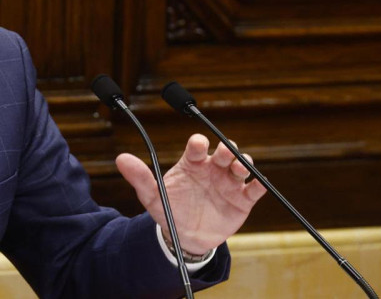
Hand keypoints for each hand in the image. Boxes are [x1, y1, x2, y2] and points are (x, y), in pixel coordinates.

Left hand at [116, 134, 266, 254]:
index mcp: (192, 164)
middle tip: (225, 153)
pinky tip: (259, 184)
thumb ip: (140, 178)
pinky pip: (254, 189)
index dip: (199, 143)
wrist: (186, 238)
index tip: (198, 145)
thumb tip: (120, 158)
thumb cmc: (170, 211)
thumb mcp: (153, 196)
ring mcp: (229, 183)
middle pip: (224, 151)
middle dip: (227, 148)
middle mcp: (213, 169)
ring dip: (243, 162)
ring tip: (238, 168)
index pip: (197, 147)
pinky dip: (259, 184)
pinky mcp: (242, 200)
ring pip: (242, 165)